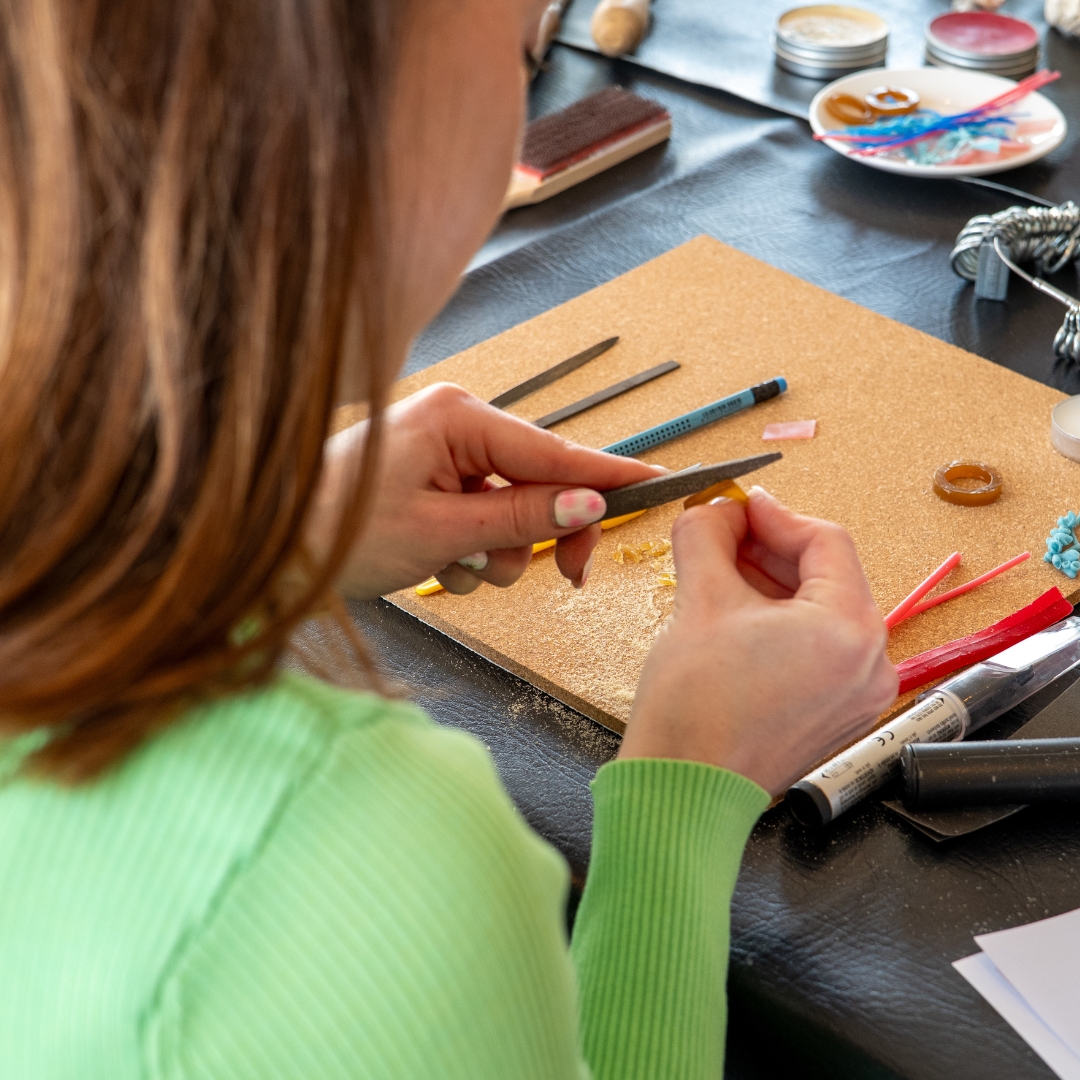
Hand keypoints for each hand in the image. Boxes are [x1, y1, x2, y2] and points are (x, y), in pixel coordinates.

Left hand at [313, 383, 662, 598]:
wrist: (273, 550)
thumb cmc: (339, 531)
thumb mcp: (441, 532)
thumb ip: (521, 519)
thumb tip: (589, 505)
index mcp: (460, 418)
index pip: (555, 451)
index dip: (610, 474)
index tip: (660, 482)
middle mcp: (458, 425)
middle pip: (541, 484)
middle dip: (539, 536)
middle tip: (565, 577)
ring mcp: (445, 453)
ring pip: (514, 512)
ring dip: (497, 553)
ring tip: (454, 567)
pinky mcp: (434, 481)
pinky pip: (482, 521)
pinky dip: (471, 553)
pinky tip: (437, 564)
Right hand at [620, 488, 896, 795]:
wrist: (684, 790)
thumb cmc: (694, 711)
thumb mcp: (698, 599)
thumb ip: (707, 535)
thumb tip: (712, 510)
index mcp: (848, 630)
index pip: (825, 541)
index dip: (774, 515)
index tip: (735, 506)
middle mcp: (870, 664)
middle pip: (827, 575)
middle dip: (770, 548)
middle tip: (721, 532)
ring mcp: (856, 694)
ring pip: (821, 611)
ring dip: (772, 582)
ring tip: (720, 570)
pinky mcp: (835, 714)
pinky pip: (817, 647)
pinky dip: (780, 621)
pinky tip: (736, 611)